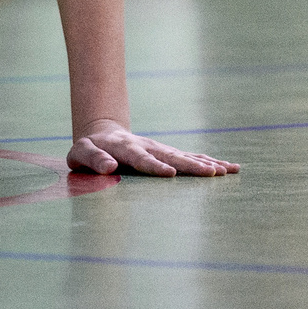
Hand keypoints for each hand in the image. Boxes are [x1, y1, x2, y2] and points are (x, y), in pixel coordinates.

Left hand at [67, 120, 239, 177]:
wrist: (101, 134)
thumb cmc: (88, 150)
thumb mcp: (80, 154)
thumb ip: (92, 159)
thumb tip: (109, 167)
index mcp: (125, 148)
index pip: (141, 158)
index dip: (155, 166)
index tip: (170, 174)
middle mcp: (147, 146)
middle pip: (171, 156)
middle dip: (191, 165)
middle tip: (211, 173)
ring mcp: (160, 148)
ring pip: (185, 155)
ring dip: (205, 163)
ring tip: (225, 171)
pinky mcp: (168, 153)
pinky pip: (191, 157)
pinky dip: (209, 162)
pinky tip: (227, 168)